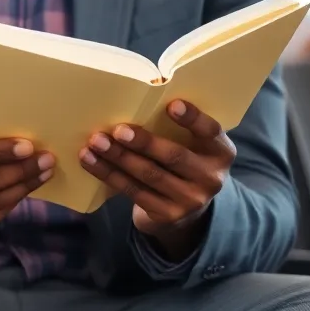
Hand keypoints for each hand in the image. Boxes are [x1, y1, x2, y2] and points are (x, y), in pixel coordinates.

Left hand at [80, 99, 235, 257]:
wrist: (183, 210)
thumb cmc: (179, 161)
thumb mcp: (188, 144)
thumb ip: (172, 127)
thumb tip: (133, 95)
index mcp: (220, 151)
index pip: (211, 132)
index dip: (193, 119)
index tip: (172, 105)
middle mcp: (211, 177)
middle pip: (175, 157)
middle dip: (144, 142)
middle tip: (118, 130)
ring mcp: (191, 200)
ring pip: (149, 175)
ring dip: (118, 157)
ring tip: (95, 142)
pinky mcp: (168, 215)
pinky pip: (134, 191)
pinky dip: (108, 174)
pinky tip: (89, 160)